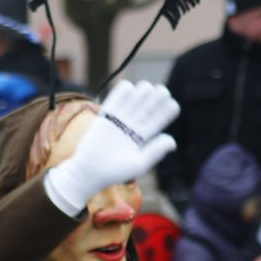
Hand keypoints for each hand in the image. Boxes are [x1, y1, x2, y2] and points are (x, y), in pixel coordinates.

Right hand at [46, 80, 178, 213]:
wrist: (89, 171)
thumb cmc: (114, 172)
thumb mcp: (139, 164)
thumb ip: (155, 151)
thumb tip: (172, 140)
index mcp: (145, 136)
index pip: (161, 117)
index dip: (168, 109)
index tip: (171, 104)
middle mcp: (133, 125)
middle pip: (150, 104)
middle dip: (157, 96)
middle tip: (160, 93)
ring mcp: (120, 120)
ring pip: (135, 98)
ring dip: (143, 90)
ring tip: (144, 91)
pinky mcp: (106, 116)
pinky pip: (115, 98)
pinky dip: (123, 90)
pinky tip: (128, 88)